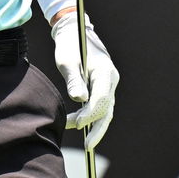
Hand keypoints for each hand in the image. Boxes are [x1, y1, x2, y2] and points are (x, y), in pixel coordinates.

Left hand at [49, 10, 119, 150]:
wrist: (73, 31)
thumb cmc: (69, 44)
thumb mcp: (67, 61)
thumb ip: (74, 80)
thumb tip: (79, 99)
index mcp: (105, 72)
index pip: (102, 99)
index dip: (91, 114)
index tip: (78, 124)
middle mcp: (111, 79)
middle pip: (108, 108)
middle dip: (97, 128)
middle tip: (88, 146)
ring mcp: (108, 83)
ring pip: (105, 109)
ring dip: (93, 123)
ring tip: (80, 138)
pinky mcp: (101, 86)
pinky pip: (100, 104)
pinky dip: (91, 115)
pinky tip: (78, 122)